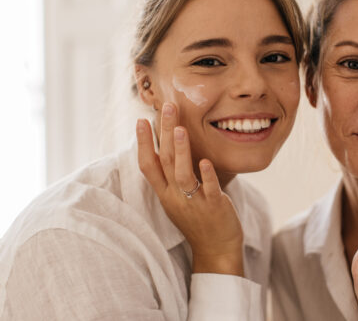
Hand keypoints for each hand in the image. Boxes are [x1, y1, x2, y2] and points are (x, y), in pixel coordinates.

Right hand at [136, 103, 243, 275]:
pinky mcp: (214, 208)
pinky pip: (209, 190)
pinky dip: (207, 176)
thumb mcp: (178, 198)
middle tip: (167, 107)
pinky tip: (207, 162)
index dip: (143, 143)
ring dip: (181, 151)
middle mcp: (175, 197)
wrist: (216, 249)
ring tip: (180, 129)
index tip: (141, 120)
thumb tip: (169, 147)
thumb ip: (173, 176)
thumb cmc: (198, 219)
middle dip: (164, 133)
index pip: (148, 166)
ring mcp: (194, 203)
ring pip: (182, 175)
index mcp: (165, 194)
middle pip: (165, 162)